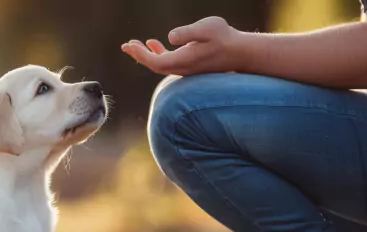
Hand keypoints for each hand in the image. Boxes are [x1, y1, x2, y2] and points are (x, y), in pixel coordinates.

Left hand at [121, 16, 245, 75]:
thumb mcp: (208, 28)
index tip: (129, 45)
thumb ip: (188, 32)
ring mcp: (186, 68)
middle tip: (125, 46)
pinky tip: (153, 43)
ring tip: (133, 45)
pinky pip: (169, 61)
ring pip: (160, 63)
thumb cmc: (226, 38)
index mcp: (183, 61)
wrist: (241, 52)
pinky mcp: (190, 64)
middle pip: (154, 65)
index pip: (155, 62)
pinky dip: (159, 52)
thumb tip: (171, 37)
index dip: (140, 55)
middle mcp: (182, 68)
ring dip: (146, 54)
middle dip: (138, 56)